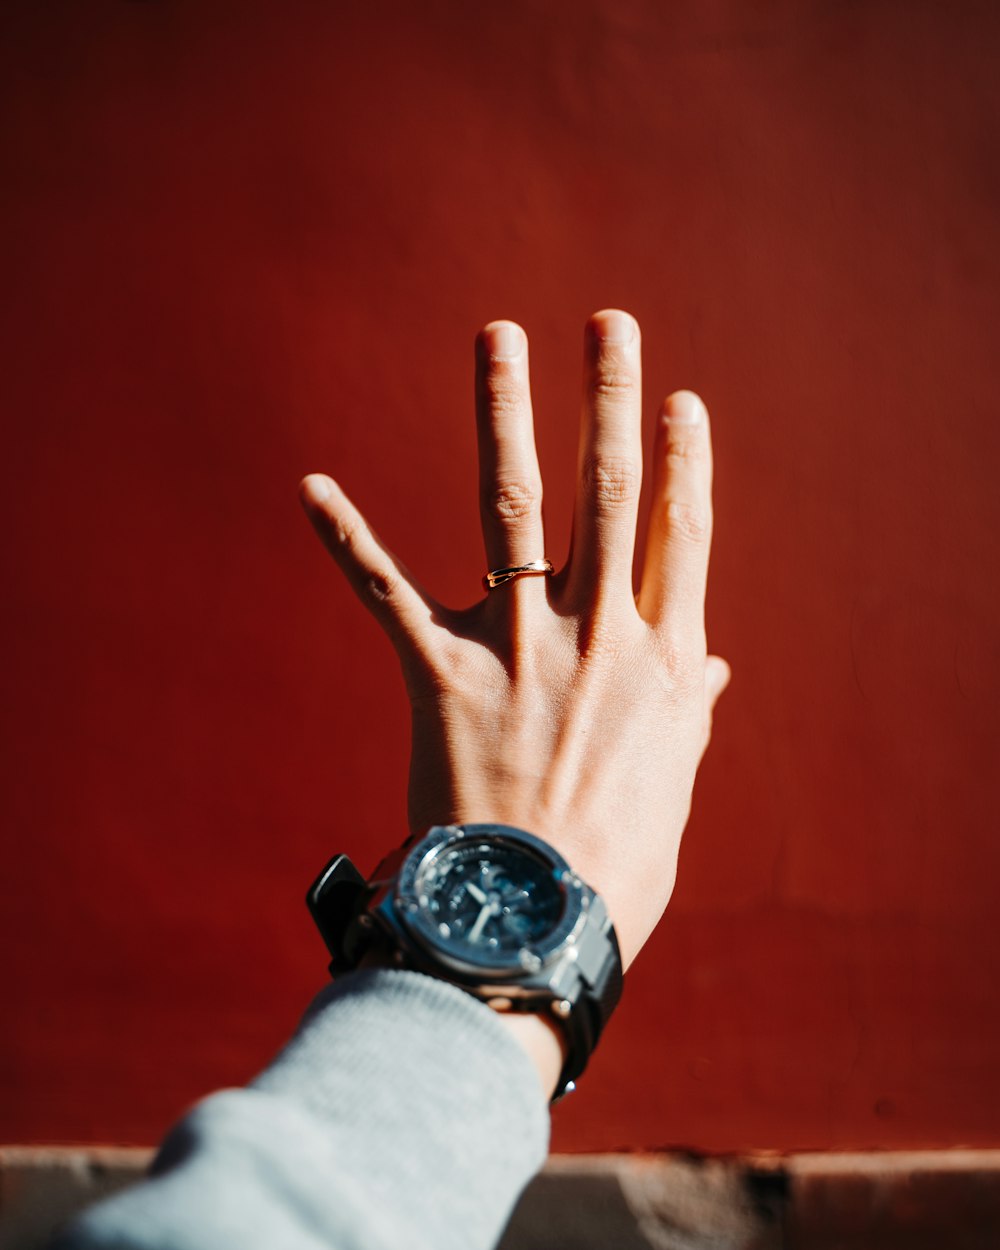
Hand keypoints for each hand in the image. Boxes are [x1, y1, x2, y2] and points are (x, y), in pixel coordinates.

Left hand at [300, 310, 728, 972]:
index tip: (682, 401)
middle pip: (610, 491)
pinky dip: (346, 537)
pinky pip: (385, 592)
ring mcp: (518, 646)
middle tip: (611, 324)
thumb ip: (688, 712)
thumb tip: (714, 667)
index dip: (685, 462)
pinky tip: (311, 484)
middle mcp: (597, 633)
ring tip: (499, 336)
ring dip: (503, 411)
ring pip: (513, 504)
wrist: (531, 920)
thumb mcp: (670, 785)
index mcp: (661, 659)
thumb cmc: (614, 865)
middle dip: (611, 398)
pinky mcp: (442, 674)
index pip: (681, 534)